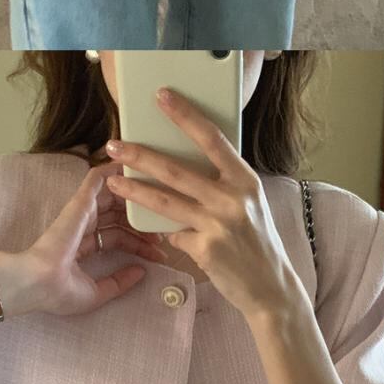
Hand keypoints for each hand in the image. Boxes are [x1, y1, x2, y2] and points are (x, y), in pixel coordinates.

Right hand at [0, 165, 160, 320]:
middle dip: (141, 220)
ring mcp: (81, 212)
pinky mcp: (80, 202)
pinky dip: (113, 169)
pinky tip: (131, 165)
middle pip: (118, 215)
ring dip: (134, 194)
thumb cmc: (58, 292)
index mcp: (84, 246)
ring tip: (157, 194)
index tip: (159, 251)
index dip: (139, 243)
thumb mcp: (95, 294)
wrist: (37, 283)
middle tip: (164, 228)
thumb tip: (142, 272)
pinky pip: (97, 179)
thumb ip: (118, 283)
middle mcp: (84, 226)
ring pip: (112, 195)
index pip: (117, 237)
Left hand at [104, 94, 291, 322]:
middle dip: (140, 156)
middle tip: (114, 145)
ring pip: (165, 202)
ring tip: (113, 181)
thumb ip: (222, 184)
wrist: (271, 286)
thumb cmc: (258, 240)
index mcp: (244, 179)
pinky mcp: (205, 250)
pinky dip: (164, 231)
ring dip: (134, 190)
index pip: (211, 139)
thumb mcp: (249, 203)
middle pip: (176, 170)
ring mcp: (217, 224)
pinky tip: (152, 231)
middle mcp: (232, 198)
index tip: (161, 97)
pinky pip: (174, 234)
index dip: (185, 116)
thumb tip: (183, 165)